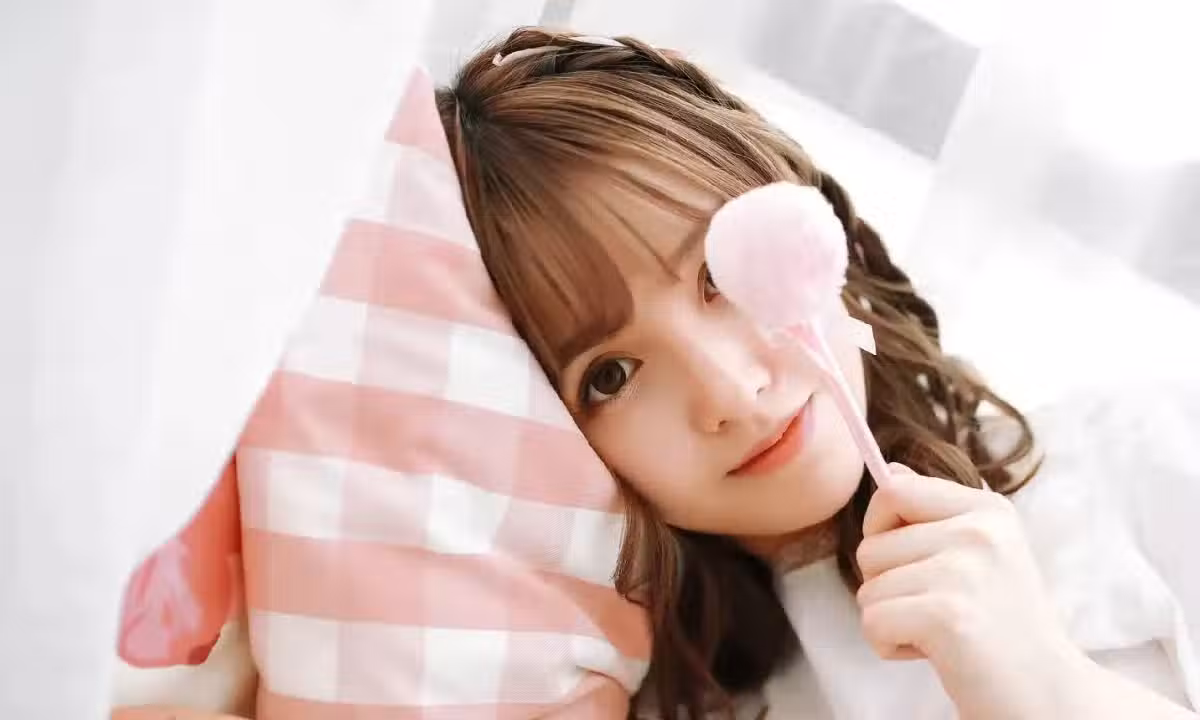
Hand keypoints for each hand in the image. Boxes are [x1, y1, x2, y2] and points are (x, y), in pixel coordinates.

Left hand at [855, 463, 1085, 719]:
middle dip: (888, 587)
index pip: (893, 491)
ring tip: (942, 631)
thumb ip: (935, 513)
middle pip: (871, 546)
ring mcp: (963, 571)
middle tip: (939, 610)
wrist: (1050, 695)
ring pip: (867, 588)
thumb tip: (890, 470)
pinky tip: (936, 653)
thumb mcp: (984, 556)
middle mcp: (978, 532)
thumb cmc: (1005, 628)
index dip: (881, 529)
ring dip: (891, 620)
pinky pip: (873, 622)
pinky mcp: (946, 615)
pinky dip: (891, 647)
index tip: (912, 563)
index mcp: (987, 510)